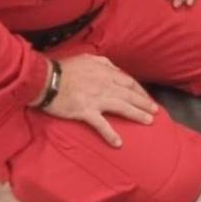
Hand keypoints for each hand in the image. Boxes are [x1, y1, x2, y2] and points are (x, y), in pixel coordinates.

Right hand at [42, 54, 158, 146]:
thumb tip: (114, 67)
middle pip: (129, 94)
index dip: (139, 90)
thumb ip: (102, 62)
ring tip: (148, 122)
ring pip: (122, 107)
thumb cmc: (64, 69)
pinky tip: (119, 143)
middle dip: (144, 103)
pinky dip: (110, 134)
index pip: (128, 81)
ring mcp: (96, 99)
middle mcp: (104, 85)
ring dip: (137, 114)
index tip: (146, 97)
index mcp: (105, 72)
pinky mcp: (85, 111)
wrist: (45, 79)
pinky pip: (100, 124)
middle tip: (155, 111)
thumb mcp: (86, 58)